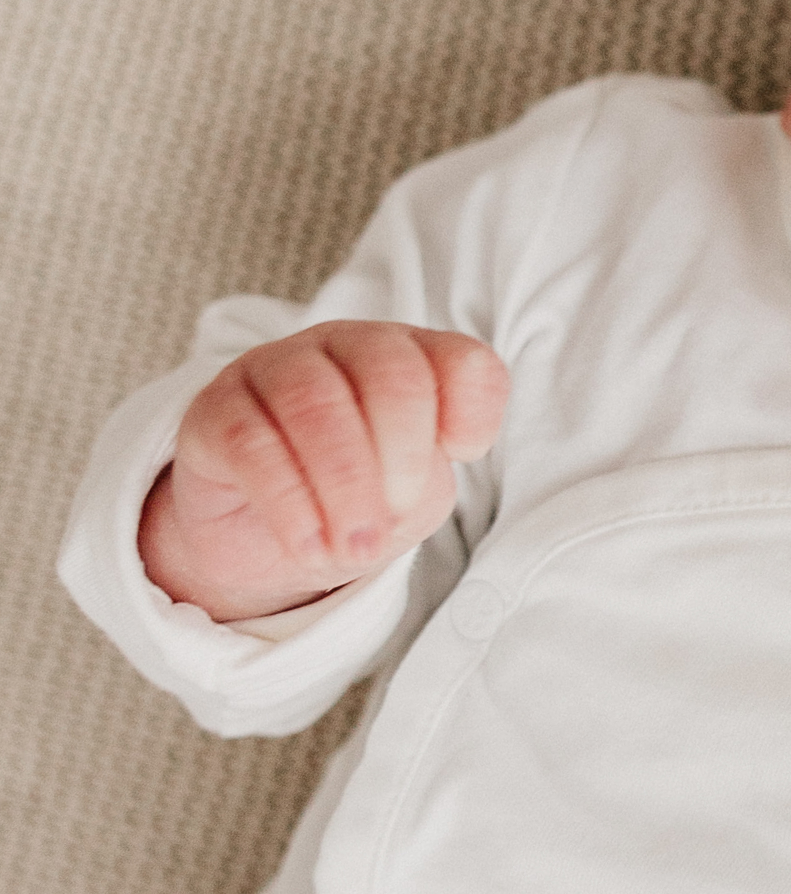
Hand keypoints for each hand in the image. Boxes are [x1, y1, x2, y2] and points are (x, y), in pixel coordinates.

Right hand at [139, 321, 510, 622]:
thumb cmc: (361, 499)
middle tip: (390, 526)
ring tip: (353, 547)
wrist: (270, 539)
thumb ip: (429, 471)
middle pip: (391, 372)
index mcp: (413, 357)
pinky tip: (308, 544)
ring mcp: (277, 367)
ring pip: (316, 402)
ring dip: (344, 485)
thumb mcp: (415, 493)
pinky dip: (288, 501)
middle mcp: (347, 347)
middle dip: (401, 457)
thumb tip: (423, 462)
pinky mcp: (215, 409)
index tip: (462, 457)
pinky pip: (251, 441)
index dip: (472, 412)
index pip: (463, 361)